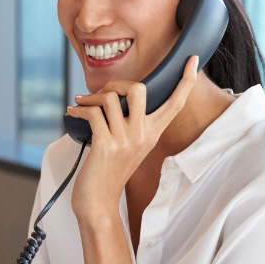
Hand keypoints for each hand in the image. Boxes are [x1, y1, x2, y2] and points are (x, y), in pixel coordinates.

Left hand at [64, 56, 197, 219]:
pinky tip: (72, 112)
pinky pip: (93, 112)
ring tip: (82, 103)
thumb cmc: (110, 173)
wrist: (98, 202)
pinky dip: (79, 108)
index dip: (185, 81)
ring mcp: (125, 140)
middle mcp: (143, 135)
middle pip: (140, 89)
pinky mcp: (105, 145)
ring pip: (112, 98)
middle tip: (103, 93)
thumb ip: (131, 124)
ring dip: (91, 97)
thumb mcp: (130, 147)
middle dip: (117, 83)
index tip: (192, 60)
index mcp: (152, 134)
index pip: (175, 104)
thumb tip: (117, 96)